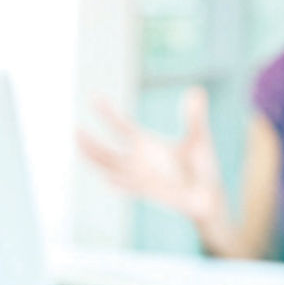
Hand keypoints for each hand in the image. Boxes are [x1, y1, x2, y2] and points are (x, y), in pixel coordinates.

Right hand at [77, 87, 223, 223]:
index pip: (121, 126)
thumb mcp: (198, 137)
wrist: (208, 194)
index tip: (94, 98)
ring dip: (96, 161)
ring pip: (111, 169)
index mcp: (145, 144)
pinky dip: (119, 183)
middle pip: (106, 151)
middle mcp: (138, 160)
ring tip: (81, 150)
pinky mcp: (149, 192)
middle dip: (90, 143)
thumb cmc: (201, 165)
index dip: (107, 113)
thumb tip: (197, 90)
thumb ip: (194, 116)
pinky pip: (129, 188)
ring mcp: (140, 177)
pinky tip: (109, 178)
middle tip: (75, 130)